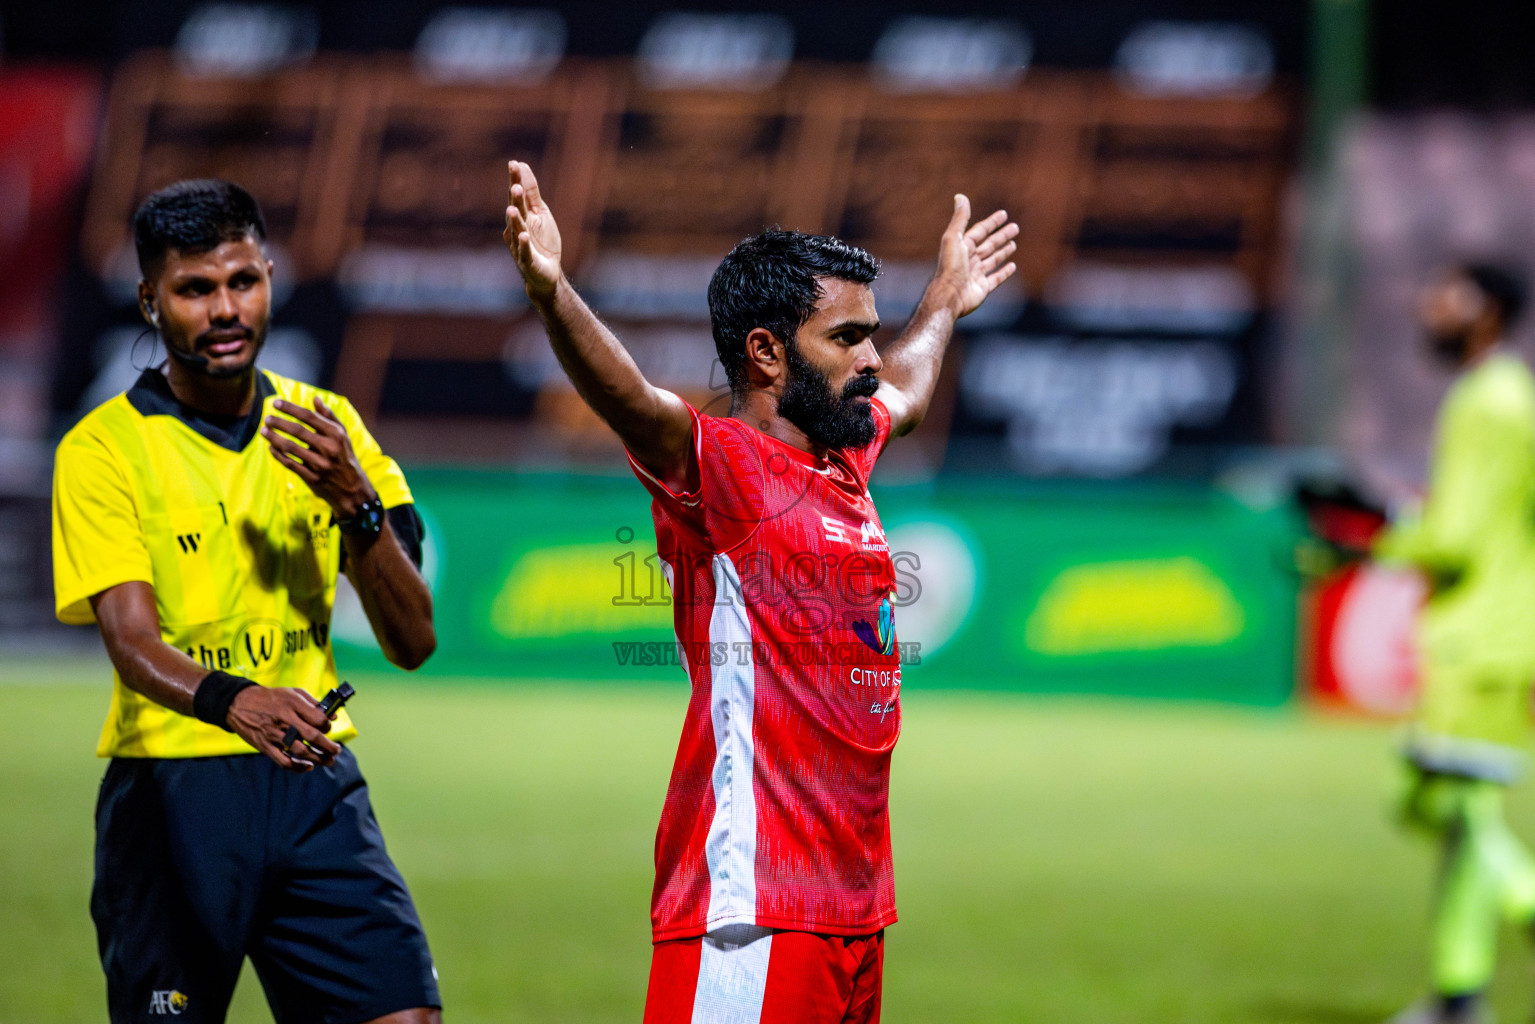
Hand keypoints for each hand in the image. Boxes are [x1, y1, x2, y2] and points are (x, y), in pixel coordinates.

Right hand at [226, 685, 339, 770]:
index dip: (327, 726)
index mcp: (293, 704)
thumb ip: (314, 703)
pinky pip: (284, 761)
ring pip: (301, 751)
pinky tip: (308, 767)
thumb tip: (333, 716)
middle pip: (312, 737)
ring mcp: (275, 735)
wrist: (239, 703)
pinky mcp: (266, 746)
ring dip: (318, 758)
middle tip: (336, 750)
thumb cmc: (270, 698)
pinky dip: (298, 767)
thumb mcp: (293, 693)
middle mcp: (285, 720)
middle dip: (329, 746)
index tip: (328, 728)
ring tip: (328, 760)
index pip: (318, 719)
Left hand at [261, 397, 374, 519]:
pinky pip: (290, 463)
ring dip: (274, 438)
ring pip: (291, 448)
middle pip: (298, 431)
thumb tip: (315, 398)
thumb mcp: (343, 436)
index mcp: (336, 435)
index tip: (275, 402)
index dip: (290, 408)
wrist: (353, 489)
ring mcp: (320, 464)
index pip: (309, 417)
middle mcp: (329, 448)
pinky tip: (271, 447)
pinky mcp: (312, 478)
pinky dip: (278, 454)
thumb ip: (329, 417)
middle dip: (279, 423)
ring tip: (263, 430)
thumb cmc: (345, 457)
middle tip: (267, 418)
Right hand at [503, 160, 562, 300]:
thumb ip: (531, 192)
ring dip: (514, 221)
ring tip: (512, 210)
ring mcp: (520, 246)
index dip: (515, 181)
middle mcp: (516, 229)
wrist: (547, 272)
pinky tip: (523, 236)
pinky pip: (524, 252)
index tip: (514, 164)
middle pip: (515, 211)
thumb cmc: (542, 241)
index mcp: (521, 216)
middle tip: (516, 187)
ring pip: (516, 231)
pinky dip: (523, 244)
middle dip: (515, 200)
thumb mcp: (540, 213)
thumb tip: (523, 166)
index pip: (517, 196)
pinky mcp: (527, 261)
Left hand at [931, 194, 1018, 318]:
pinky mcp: (982, 288)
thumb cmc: (950, 266)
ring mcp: (976, 274)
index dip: (992, 223)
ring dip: (1003, 251)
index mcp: (963, 247)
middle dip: (1001, 236)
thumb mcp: (954, 238)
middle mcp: (969, 259)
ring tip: (1014, 244)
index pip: (980, 231)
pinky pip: (996, 278)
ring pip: (993, 260)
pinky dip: (1004, 272)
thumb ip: (960, 218)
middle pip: (989, 244)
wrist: (950, 295)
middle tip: (1015, 227)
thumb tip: (960, 196)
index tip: (1004, 214)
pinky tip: (1012, 266)